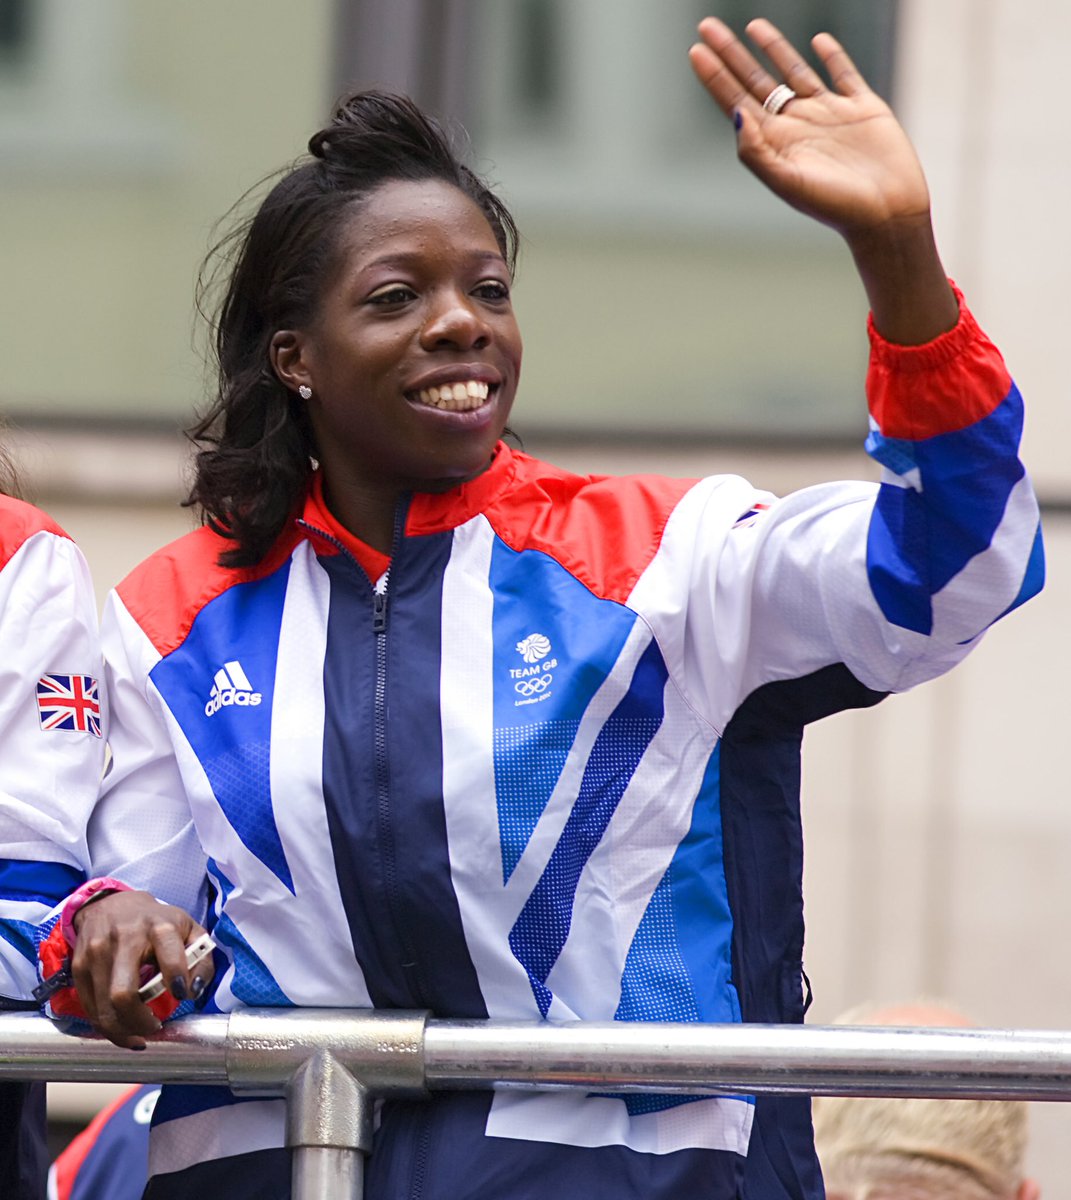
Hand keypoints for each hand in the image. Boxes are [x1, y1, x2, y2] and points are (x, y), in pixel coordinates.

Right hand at [70, 890, 213, 1049]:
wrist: (112, 905)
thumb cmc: (156, 922)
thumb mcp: (188, 929)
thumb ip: (201, 959)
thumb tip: (194, 991)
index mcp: (159, 927)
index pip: (170, 957)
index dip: (178, 980)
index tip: (182, 995)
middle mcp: (125, 938)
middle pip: (124, 994)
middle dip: (140, 1021)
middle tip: (154, 1027)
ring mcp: (97, 952)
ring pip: (104, 1007)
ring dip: (123, 1030)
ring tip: (139, 1032)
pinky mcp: (79, 966)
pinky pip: (90, 1008)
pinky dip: (107, 1026)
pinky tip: (122, 1027)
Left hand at [689, 17, 927, 236]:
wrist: (887, 214)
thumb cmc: (835, 206)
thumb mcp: (787, 182)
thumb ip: (756, 152)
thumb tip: (736, 113)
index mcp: (776, 143)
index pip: (737, 102)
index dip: (715, 77)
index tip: (695, 49)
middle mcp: (798, 126)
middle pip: (757, 81)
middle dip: (732, 55)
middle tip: (707, 25)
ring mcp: (829, 115)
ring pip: (795, 72)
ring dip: (774, 48)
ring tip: (752, 25)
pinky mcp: (864, 108)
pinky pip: (844, 74)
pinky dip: (831, 56)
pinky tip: (818, 41)